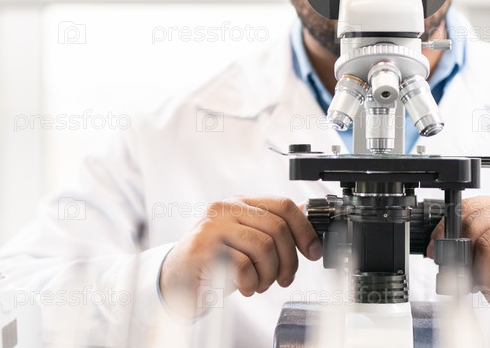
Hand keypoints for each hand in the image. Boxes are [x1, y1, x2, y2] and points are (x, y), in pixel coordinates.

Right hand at [159, 196, 321, 315]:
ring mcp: (213, 226)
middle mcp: (226, 208)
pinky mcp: (203, 248)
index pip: (283, 205)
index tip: (313, 252)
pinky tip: (245, 287)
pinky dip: (251, 282)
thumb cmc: (215, 260)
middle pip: (277, 228)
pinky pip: (243, 265)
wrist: (176, 278)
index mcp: (241, 202)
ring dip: (269, 274)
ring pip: (263, 247)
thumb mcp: (247, 239)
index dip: (305, 230)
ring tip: (260, 284)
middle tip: (284, 278)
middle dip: (289, 260)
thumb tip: (305, 210)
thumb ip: (271, 225)